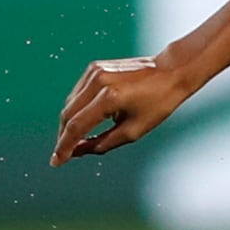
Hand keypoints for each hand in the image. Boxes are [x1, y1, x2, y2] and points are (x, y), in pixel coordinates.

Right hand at [52, 55, 196, 165]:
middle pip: (68, 114)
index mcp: (110, 97)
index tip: (57, 161)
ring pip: (70, 103)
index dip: (65, 147)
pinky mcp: (94, 68)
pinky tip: (82, 121)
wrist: (172, 71)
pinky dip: (76, 108)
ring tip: (73, 141)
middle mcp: (98, 81)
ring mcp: (94, 72)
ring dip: (69, 123)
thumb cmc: (159, 101)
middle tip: (64, 154)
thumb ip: (102, 143)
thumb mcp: (134, 130)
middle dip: (64, 136)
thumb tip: (77, 152)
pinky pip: (78, 93)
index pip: (77, 126)